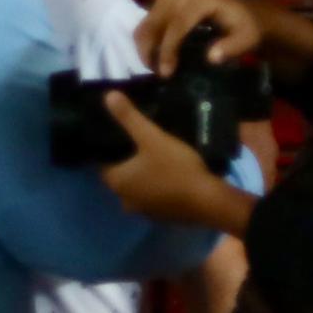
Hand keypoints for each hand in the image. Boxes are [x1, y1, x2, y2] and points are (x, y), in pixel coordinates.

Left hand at [98, 93, 254, 230]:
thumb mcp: (152, 137)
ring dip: (145, 174)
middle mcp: (124, 199)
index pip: (103, 161)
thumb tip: (107, 96)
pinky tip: (170, 173)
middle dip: (129, 159)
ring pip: (139, 186)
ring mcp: (144, 211)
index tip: (121, 134)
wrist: (210, 201)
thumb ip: (130, 118)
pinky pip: (154, 196)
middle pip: (121, 174)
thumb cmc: (177, 168)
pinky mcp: (162, 216)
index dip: (111, 147)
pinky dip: (158, 185)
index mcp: (116, 182)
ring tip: (156, 155)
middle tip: (141, 141)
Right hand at [138, 0, 312, 81]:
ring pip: (148, 21)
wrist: (246, 14)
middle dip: (151, 49)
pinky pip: (147, 19)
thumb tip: (211, 57)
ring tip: (152, 66)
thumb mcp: (247, 39)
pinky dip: (145, 38)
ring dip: (145, 45)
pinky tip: (152, 54)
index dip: (168, 49)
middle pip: (157, 21)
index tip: (166, 72)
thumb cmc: (246, 27)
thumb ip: (232, 47)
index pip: (178, 24)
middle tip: (156, 72)